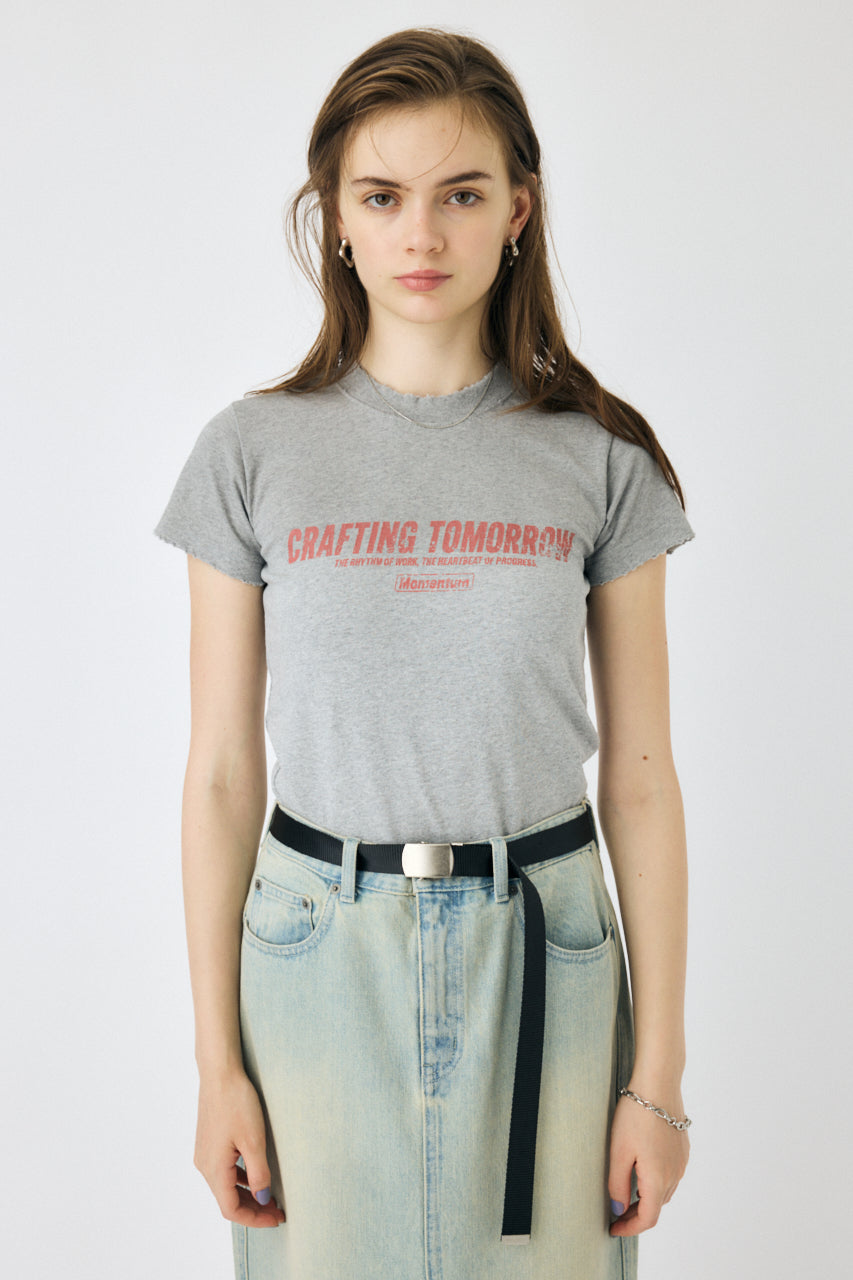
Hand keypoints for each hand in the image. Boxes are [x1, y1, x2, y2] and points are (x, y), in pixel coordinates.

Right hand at [193, 1068, 285, 1227]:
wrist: (220, 1073)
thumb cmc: (237, 1103)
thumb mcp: (254, 1140)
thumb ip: (258, 1174)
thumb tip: (262, 1199)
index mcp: (213, 1169)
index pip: (231, 1209)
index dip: (255, 1219)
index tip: (276, 1218)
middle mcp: (204, 1165)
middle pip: (227, 1200)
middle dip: (253, 1208)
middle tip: (278, 1211)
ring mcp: (204, 1153)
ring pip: (225, 1186)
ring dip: (247, 1194)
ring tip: (270, 1196)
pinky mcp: (208, 1143)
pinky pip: (223, 1171)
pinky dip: (239, 1179)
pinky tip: (254, 1175)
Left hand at [607, 1087, 688, 1235]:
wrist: (658, 1084)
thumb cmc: (635, 1114)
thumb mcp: (618, 1150)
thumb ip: (617, 1183)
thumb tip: (618, 1208)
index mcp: (658, 1178)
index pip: (648, 1218)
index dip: (630, 1228)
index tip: (613, 1229)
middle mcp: (674, 1174)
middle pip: (657, 1206)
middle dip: (636, 1214)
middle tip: (615, 1212)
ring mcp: (681, 1162)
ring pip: (664, 1191)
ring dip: (647, 1198)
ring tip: (626, 1193)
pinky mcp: (682, 1150)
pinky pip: (670, 1175)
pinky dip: (656, 1182)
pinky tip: (642, 1171)